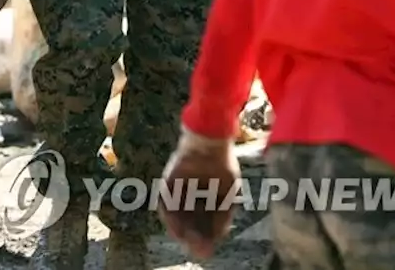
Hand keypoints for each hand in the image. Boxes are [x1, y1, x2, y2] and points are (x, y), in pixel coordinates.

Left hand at [158, 127, 239, 259]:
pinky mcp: (168, 182)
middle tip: (198, 252)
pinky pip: (166, 203)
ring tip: (188, 244)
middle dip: (193, 238)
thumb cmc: (222, 164)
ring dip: (181, 231)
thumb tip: (219, 235)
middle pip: (188, 221)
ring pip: (176, 215)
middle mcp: (189, 194)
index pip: (202, 222)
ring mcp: (177, 188)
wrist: (209, 142)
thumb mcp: (228, 194)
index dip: (205, 237)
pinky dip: (170, 218)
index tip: (208, 251)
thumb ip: (223, 215)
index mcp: (204, 197)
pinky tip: (176, 230)